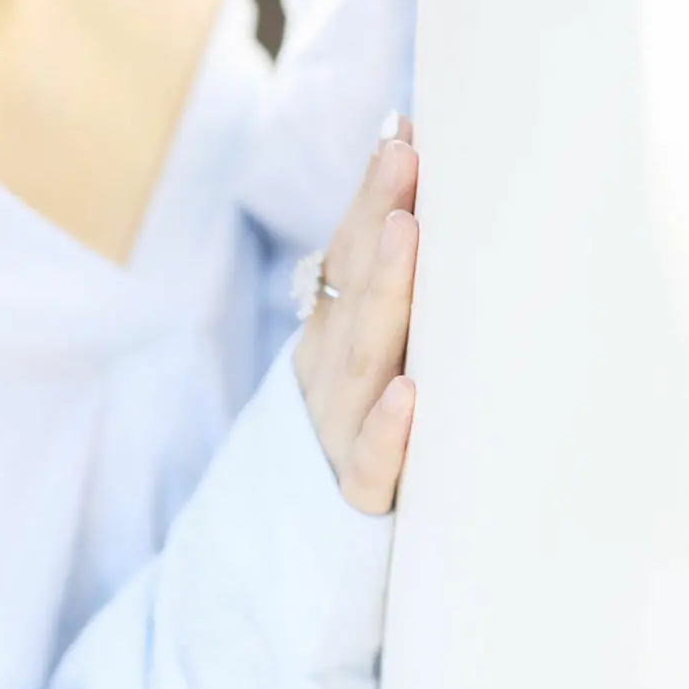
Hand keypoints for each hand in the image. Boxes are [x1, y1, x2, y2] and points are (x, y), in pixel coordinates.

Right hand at [291, 128, 417, 514]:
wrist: (278, 559)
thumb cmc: (352, 442)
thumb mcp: (353, 364)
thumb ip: (375, 293)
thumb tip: (411, 183)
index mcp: (327, 340)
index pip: (343, 254)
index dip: (370, 194)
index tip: (404, 130)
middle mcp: (328, 377)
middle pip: (353, 291)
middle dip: (377, 219)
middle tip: (407, 158)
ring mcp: (338, 435)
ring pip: (363, 361)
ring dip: (384, 294)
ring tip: (407, 235)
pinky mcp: (359, 502)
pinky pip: (371, 467)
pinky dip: (387, 431)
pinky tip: (407, 395)